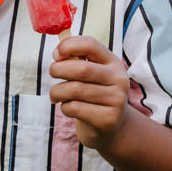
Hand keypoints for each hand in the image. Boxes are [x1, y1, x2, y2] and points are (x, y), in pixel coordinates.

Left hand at [48, 35, 129, 149]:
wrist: (110, 125)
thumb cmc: (93, 92)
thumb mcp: (90, 73)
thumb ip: (75, 58)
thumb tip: (58, 52)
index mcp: (113, 62)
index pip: (91, 45)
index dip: (69, 45)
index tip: (56, 54)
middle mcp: (119, 79)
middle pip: (82, 69)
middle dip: (58, 69)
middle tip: (52, 73)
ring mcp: (116, 100)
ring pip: (75, 90)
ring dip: (57, 91)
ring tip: (56, 94)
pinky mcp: (108, 119)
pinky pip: (75, 108)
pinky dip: (64, 107)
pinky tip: (68, 108)